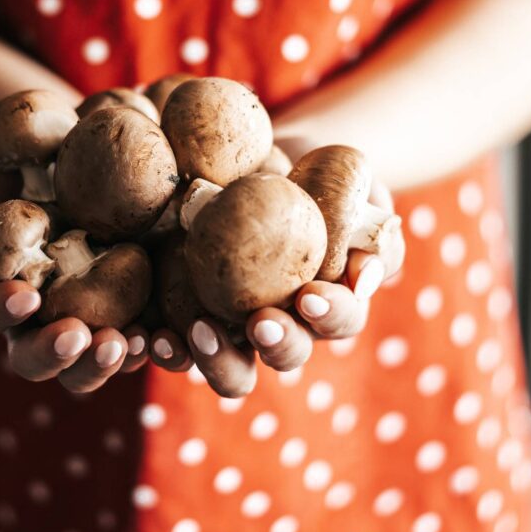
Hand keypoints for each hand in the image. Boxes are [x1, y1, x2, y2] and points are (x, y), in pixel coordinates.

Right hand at [0, 160, 149, 391]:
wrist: (84, 147)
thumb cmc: (27, 155)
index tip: (23, 294)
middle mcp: (33, 317)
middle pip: (32, 358)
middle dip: (52, 354)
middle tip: (75, 336)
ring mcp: (83, 321)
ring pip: (83, 367)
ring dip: (101, 364)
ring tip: (126, 344)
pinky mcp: (132, 315)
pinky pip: (139, 346)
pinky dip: (152, 350)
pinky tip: (163, 337)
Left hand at [150, 179, 404, 397]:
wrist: (268, 163)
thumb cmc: (326, 181)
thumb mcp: (362, 197)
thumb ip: (376, 235)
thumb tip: (367, 278)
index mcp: (329, 305)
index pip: (339, 321)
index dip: (328, 315)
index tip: (309, 293)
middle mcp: (285, 326)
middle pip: (285, 355)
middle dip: (277, 344)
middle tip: (260, 322)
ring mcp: (236, 328)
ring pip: (231, 368)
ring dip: (216, 359)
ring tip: (198, 332)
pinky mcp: (191, 316)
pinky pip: (180, 345)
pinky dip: (169, 347)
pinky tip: (153, 334)